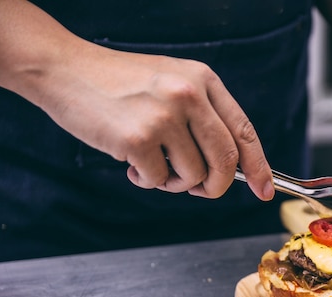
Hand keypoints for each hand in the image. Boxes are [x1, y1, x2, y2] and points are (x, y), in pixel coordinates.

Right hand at [0, 0, 273, 200]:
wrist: (66, 70)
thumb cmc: (121, 84)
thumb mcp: (172, 84)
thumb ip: (203, 119)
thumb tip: (232, 168)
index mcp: (203, 80)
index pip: (244, 131)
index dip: (258, 167)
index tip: (264, 191)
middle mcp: (189, 95)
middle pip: (226, 161)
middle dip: (216, 186)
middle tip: (200, 190)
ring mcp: (164, 115)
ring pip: (193, 175)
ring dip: (175, 183)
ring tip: (153, 165)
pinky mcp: (137, 138)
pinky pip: (159, 181)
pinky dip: (147, 181)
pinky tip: (130, 164)